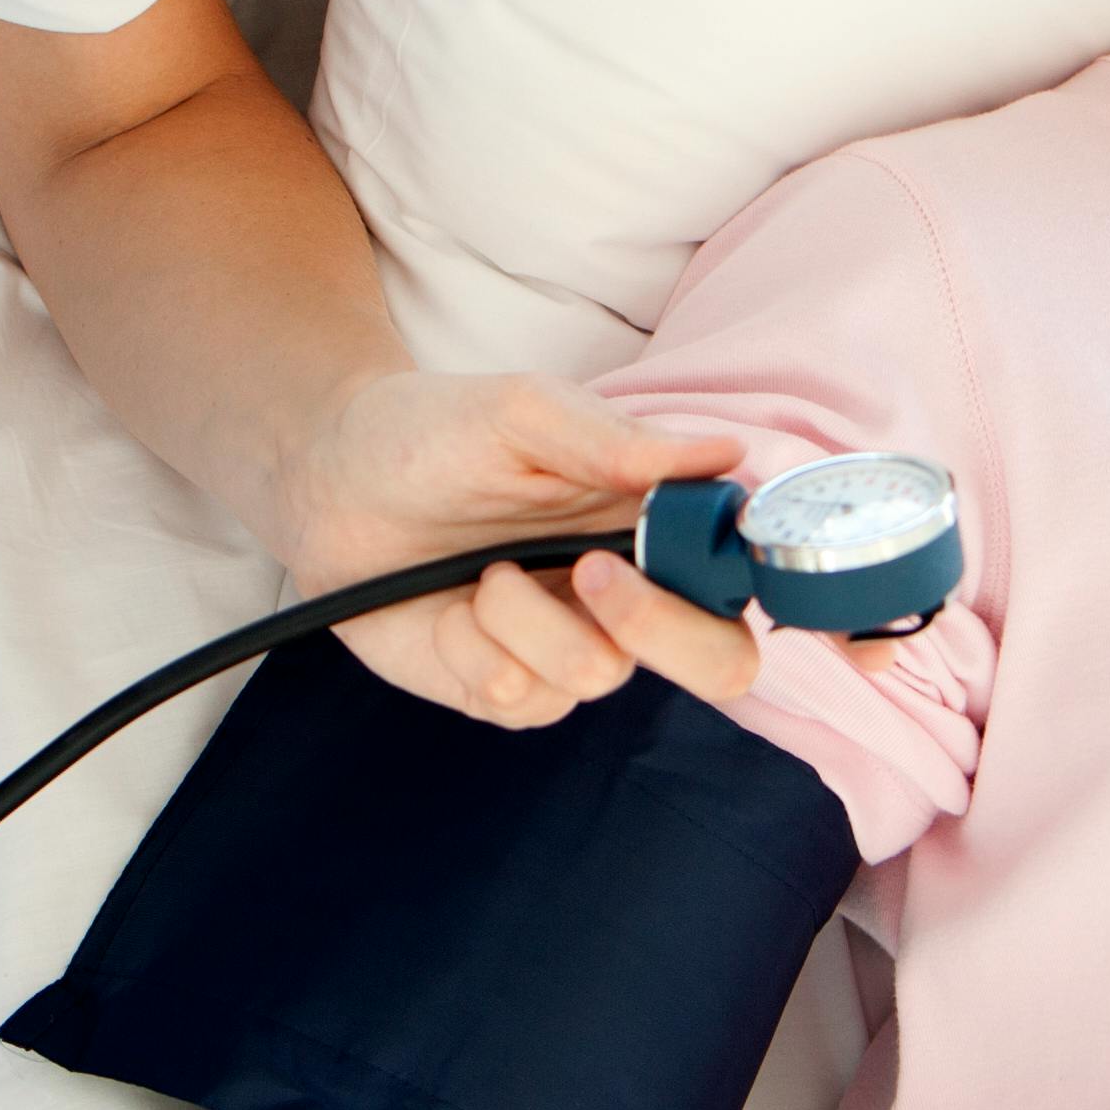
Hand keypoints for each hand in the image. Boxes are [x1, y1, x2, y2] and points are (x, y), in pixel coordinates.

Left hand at [269, 371, 757, 725]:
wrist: (329, 482)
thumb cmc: (434, 433)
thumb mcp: (522, 412)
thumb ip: (616, 440)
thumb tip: (722, 454)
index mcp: (659, 524)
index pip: (753, 573)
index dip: (780, 588)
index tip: (722, 564)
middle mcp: (635, 595)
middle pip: (722, 662)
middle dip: (662, 628)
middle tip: (591, 571)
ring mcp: (573, 648)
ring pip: (598, 674)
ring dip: (524, 618)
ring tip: (482, 569)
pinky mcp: (509, 690)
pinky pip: (521, 698)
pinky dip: (475, 649)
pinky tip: (450, 610)